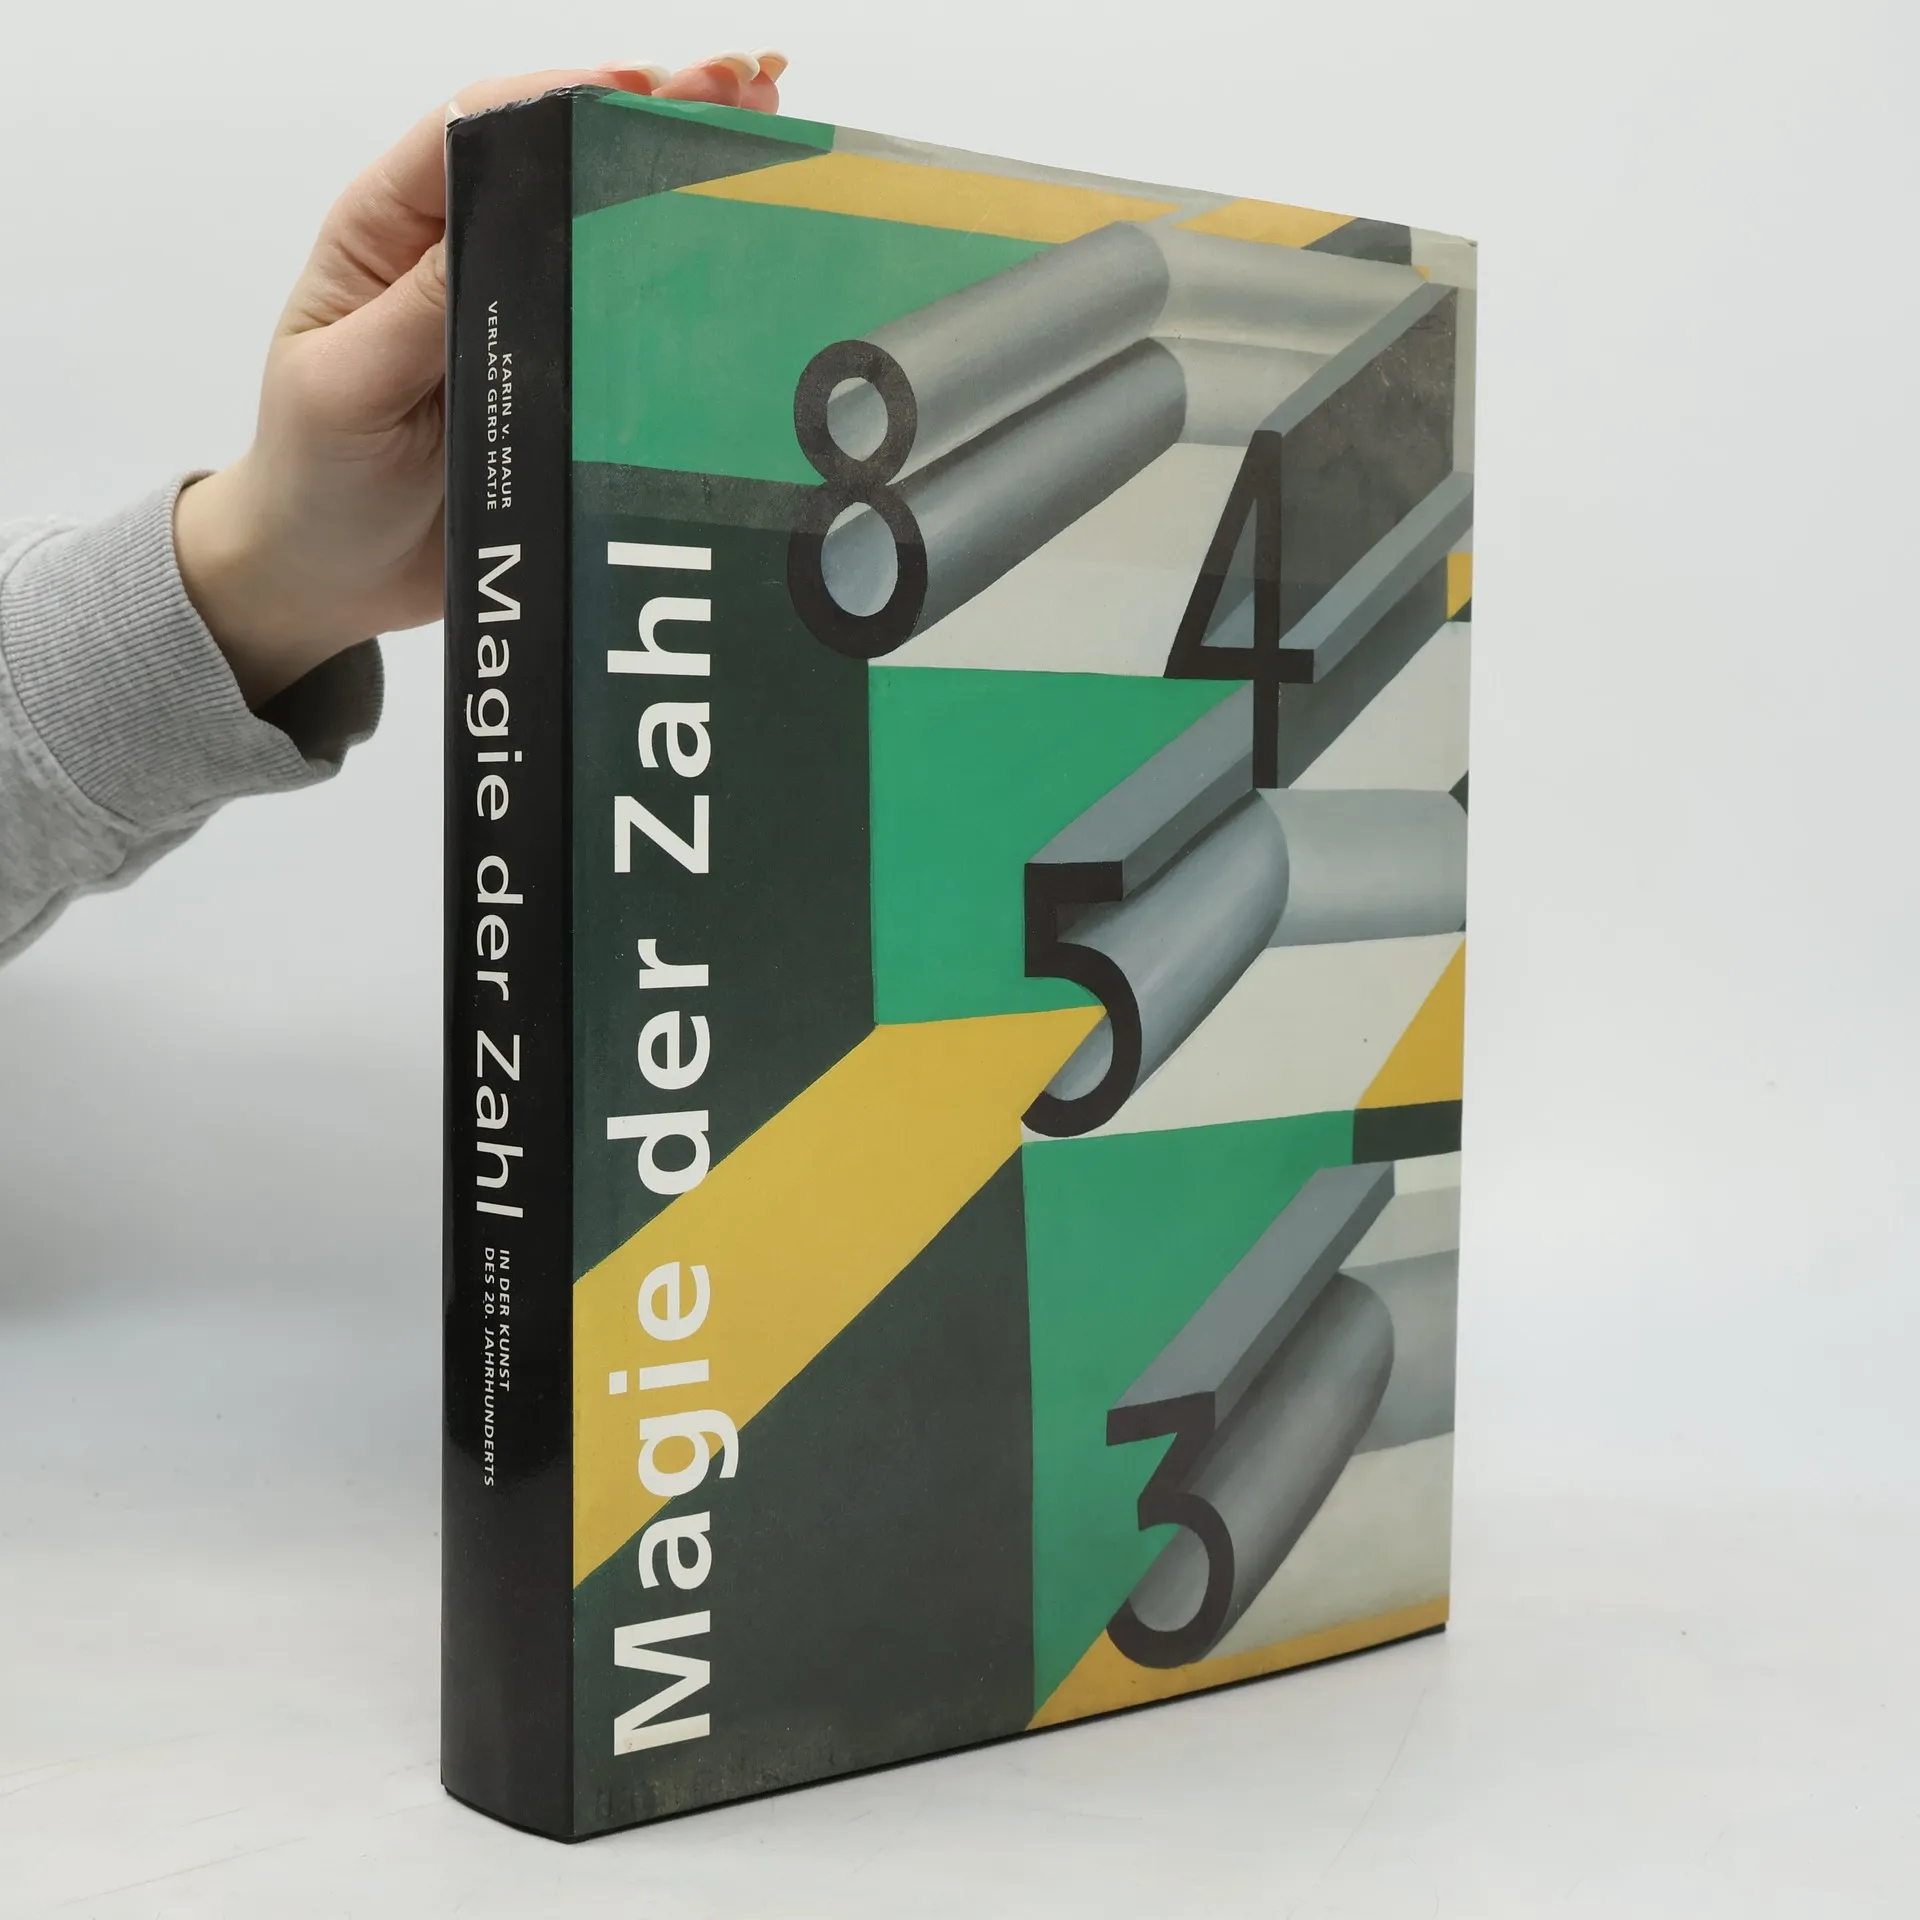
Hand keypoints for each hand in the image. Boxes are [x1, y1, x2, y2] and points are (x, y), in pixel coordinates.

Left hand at [174, 54, 785, 706]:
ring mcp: (523, 319)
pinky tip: (748, 255)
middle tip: (746, 87)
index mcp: (394, 233)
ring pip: (607, 234)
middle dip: (653, 113)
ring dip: (686, 182)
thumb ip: (418, 314)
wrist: (333, 579)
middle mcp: (465, 258)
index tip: (645, 85)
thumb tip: (501, 230)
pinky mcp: (563, 382)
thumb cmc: (316, 478)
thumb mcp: (344, 390)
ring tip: (773, 135)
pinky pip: (627, 325)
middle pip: (564, 163)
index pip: (482, 130)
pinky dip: (689, 287)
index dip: (565, 96)